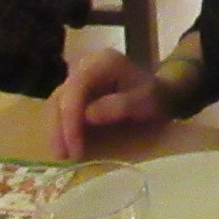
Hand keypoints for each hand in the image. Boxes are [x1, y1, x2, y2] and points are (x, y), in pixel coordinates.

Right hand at [49, 47, 163, 158]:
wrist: (162, 94)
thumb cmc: (156, 97)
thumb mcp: (145, 101)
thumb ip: (119, 106)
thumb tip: (87, 116)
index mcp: (102, 63)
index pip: (76, 90)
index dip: (71, 120)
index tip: (74, 148)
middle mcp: (85, 66)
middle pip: (61, 96)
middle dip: (59, 127)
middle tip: (61, 155)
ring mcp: (80, 77)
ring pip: (57, 103)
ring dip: (56, 130)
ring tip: (60, 154)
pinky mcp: (78, 91)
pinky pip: (63, 108)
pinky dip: (61, 127)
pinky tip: (64, 144)